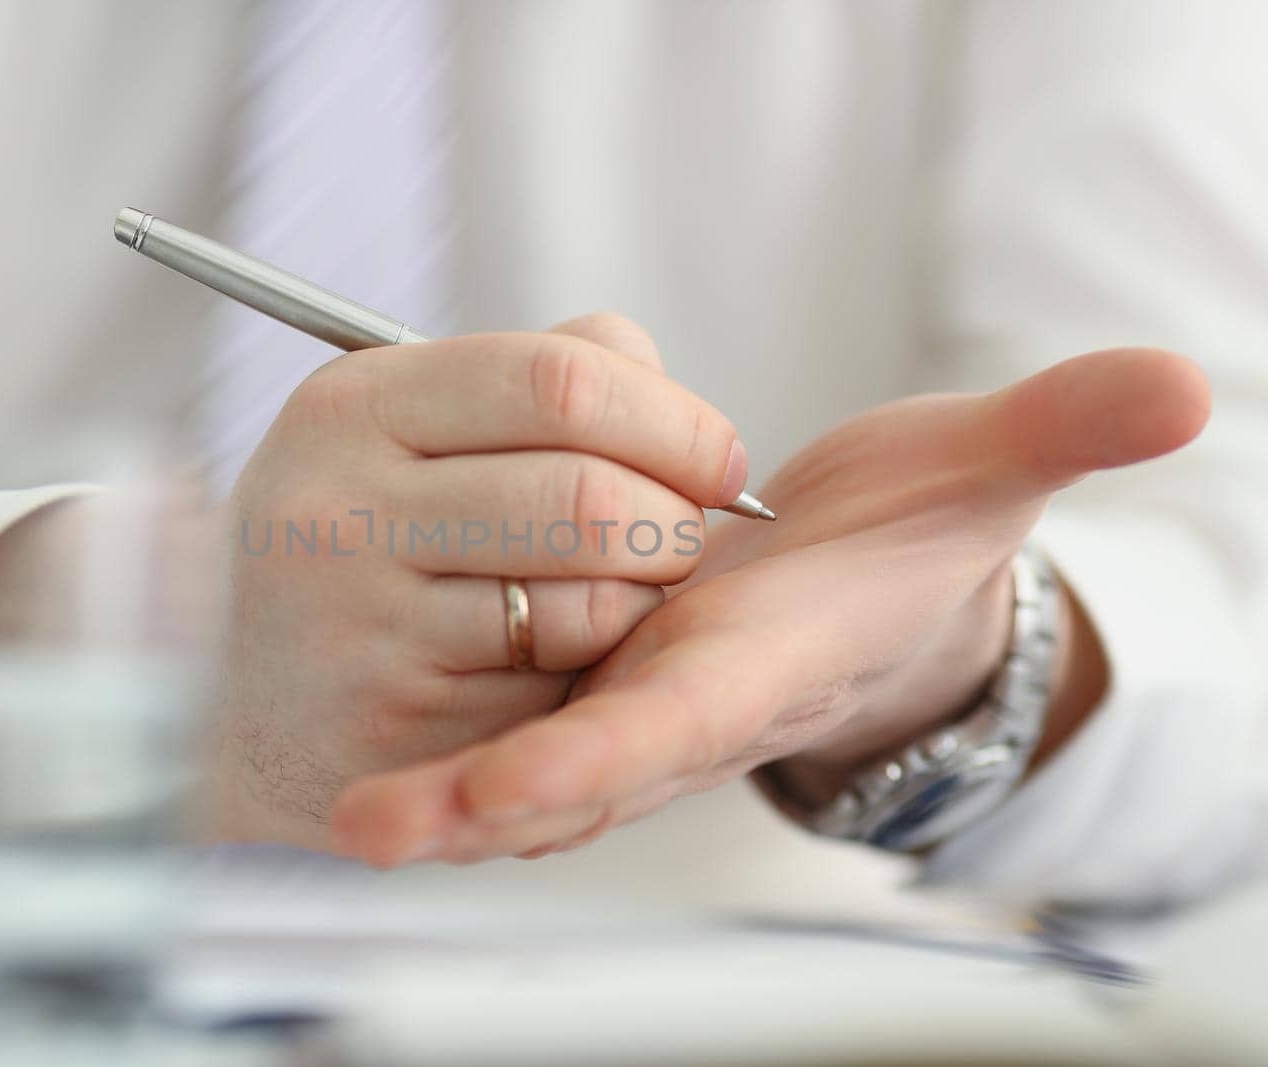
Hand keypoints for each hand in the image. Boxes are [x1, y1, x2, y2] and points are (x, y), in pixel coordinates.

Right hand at [208, 314, 749, 850]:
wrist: (223, 700)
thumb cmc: (346, 545)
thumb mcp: (394, 430)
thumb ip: (532, 379)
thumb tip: (663, 383)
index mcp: (351, 409)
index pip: (558, 381)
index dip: (673, 418)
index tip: (720, 458)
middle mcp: (341, 511)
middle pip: (590, 497)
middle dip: (678, 520)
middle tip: (682, 537)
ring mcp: (361, 630)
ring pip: (588, 604)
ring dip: (643, 602)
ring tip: (619, 595)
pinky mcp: (394, 730)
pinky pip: (556, 697)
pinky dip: (588, 677)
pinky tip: (555, 664)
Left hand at [330, 348, 1210, 864]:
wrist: (864, 593)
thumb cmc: (910, 541)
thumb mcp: (981, 469)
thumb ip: (1062, 431)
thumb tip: (1182, 388)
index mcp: (748, 664)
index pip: (666, 719)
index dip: (586, 758)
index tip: (482, 805)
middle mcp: (670, 697)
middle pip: (569, 763)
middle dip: (476, 808)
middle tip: (361, 835)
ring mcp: (617, 700)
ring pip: (518, 754)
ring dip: (434, 796)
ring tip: (339, 830)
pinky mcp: (582, 674)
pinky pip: (499, 713)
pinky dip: (436, 745)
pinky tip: (354, 774)